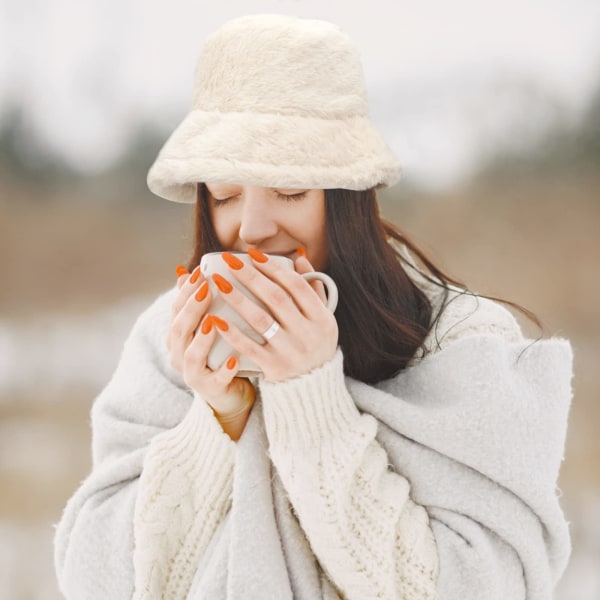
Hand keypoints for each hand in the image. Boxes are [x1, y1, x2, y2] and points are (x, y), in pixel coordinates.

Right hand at [167, 266, 251, 416]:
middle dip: (192, 308)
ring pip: (191, 355)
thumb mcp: (211, 323)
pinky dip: (224, 371)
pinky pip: (215, 381)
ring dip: (202, 337)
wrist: (231, 392)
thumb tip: (185, 269)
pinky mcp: (211, 391)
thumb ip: (200, 300)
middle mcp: (179, 355)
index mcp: (179, 336)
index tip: (201, 272)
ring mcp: (193, 374)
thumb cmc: (222, 351)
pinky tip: (234, 360)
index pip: (176, 310)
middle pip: (179, 329)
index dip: (186, 291)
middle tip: (207, 289)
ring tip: (214, 321)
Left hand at [211, 250, 338, 381]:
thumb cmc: (315, 345)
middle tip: (229, 261)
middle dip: (250, 276)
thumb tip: (298, 256)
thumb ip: (313, 288)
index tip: (253, 254)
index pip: (297, 286)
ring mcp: (291, 351)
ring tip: (218, 283)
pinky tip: (216, 319)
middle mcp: (308, 333)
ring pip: (260, 319)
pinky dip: (233, 333)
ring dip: (237, 299)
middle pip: (276, 298)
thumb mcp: (323, 319)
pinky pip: (250, 347)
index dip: (274, 268)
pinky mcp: (274, 367)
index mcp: (322, 318)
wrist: (313, 389)